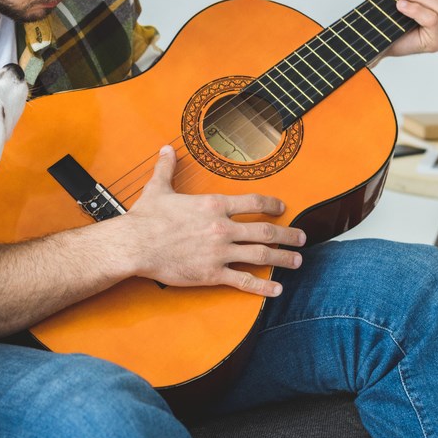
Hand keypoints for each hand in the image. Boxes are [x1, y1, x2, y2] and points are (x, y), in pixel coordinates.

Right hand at [118, 145, 306, 296]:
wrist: (135, 245)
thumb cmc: (146, 217)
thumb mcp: (158, 187)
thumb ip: (167, 167)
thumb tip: (166, 149)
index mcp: (214, 205)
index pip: (254, 202)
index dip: (272, 204)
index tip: (283, 208)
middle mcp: (222, 227)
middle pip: (266, 230)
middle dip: (289, 235)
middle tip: (302, 238)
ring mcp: (219, 252)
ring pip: (261, 255)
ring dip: (283, 258)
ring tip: (297, 261)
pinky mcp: (212, 273)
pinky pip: (243, 280)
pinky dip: (263, 286)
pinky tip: (277, 289)